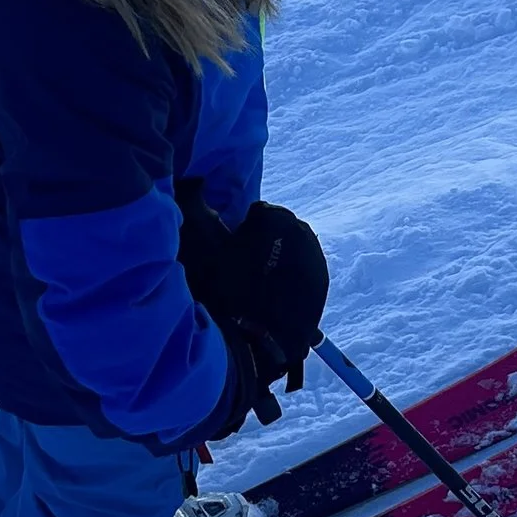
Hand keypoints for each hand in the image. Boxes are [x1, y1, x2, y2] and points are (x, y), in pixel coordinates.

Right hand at [180, 189, 329, 385]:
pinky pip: (303, 268)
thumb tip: (193, 178)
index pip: (258, 213)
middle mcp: (301, 229)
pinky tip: (276, 294)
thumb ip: (195, 206)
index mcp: (275, 217)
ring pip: (292, 247)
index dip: (242, 231)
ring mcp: (315, 256)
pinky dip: (292, 275)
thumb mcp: (205, 246)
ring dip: (279, 257)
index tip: (233, 251)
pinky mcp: (322, 279)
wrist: (263, 338)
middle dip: (265, 240)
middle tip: (245, 267)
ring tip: (260, 282)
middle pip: (278, 228)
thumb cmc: (230, 290)